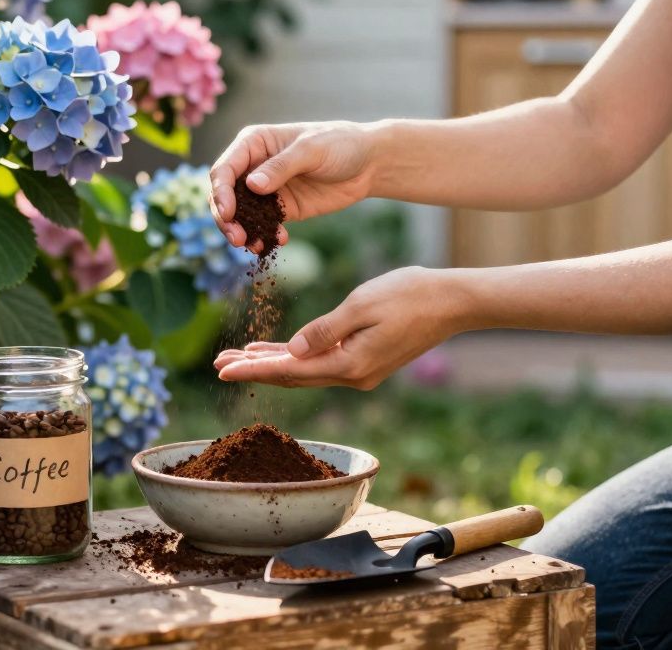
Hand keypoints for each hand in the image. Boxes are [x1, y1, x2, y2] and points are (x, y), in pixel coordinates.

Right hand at [209, 121, 376, 249]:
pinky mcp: (281, 209)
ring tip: (253, 246)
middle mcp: (253, 167)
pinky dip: (265, 236)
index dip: (220, 192)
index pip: (225, 169)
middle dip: (226, 219)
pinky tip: (279, 240)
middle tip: (237, 239)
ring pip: (240, 215)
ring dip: (242, 232)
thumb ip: (281, 166)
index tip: (228, 213)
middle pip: (225, 196)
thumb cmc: (339, 144)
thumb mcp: (311, 150)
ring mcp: (266, 190)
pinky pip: (264, 226)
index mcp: (253, 144)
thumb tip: (252, 185)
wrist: (368, 164)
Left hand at [213, 267, 469, 388]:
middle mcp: (352, 376)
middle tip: (218, 364)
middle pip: (291, 376)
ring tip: (238, 357)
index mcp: (348, 365)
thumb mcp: (361, 305)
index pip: (288, 371)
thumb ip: (324, 330)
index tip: (222, 369)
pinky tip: (277, 350)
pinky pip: (320, 362)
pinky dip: (296, 356)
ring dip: (272, 363)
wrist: (453, 302)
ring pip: (304, 370)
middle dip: (254, 369)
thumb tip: (292, 350)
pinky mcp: (365, 360)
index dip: (252, 369)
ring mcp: (360, 371)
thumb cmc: (409, 295)